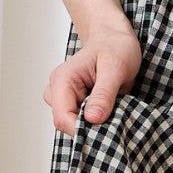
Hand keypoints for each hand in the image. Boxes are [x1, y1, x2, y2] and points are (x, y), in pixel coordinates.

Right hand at [43, 18, 142, 132]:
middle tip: (114, 119)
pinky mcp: (73, 105)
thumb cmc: (115, 48)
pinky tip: (108, 112)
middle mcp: (58, 90)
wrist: (115, 41)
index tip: (105, 131)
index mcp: (63, 80)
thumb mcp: (115, 68)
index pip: (63, 118)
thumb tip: (92, 119)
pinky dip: (96, 123)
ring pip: (73, 127)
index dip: (82, 131)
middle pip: (66, 125)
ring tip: (112, 110)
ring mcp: (64, 99)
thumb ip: (103, 95)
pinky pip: (81, 123)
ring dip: (93, 126)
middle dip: (90, 129)